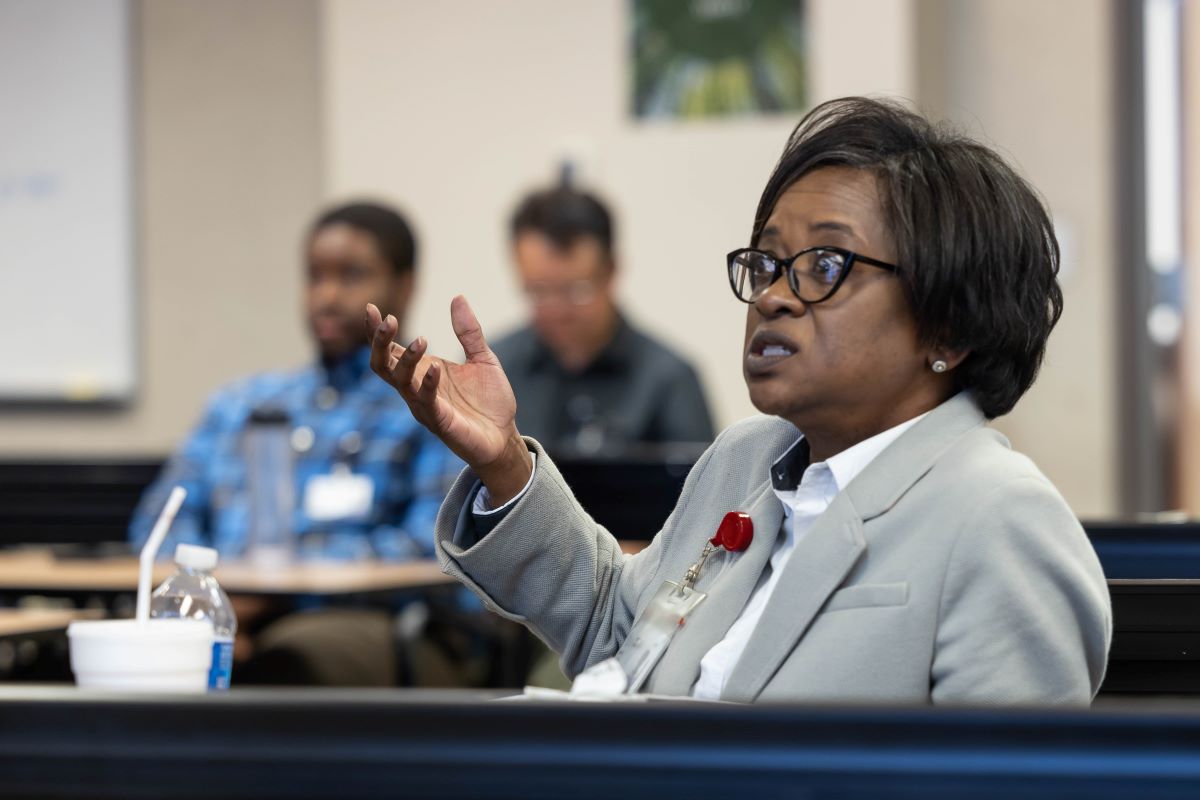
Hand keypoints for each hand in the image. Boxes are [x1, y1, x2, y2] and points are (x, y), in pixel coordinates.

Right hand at [365, 297, 531, 504]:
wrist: (505, 437)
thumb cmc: (489, 401)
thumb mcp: (483, 359)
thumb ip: (469, 331)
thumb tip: (458, 297)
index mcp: (422, 371)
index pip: (390, 350)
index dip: (377, 331)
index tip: (370, 307)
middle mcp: (416, 388)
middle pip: (382, 365)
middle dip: (379, 343)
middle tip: (388, 320)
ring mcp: (425, 406)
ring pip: (399, 383)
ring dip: (406, 360)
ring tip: (422, 340)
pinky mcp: (440, 422)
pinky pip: (426, 402)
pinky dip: (428, 384)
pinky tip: (436, 368)